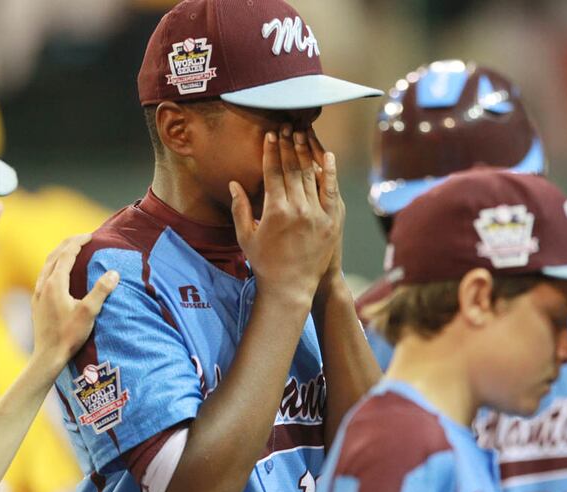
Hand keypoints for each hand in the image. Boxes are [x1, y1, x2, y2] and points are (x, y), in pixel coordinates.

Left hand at [31, 234, 118, 371]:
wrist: (47, 356)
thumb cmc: (69, 335)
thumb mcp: (89, 312)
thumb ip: (101, 290)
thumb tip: (114, 272)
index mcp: (55, 283)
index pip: (66, 254)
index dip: (78, 242)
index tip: (91, 235)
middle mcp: (43, 284)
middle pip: (54, 255)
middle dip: (69, 243)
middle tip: (83, 237)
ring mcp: (38, 293)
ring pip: (47, 264)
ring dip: (60, 253)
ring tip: (72, 250)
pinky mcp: (36, 301)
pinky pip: (44, 275)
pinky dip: (54, 265)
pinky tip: (59, 272)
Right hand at [230, 125, 337, 305]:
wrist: (292, 288)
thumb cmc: (265, 263)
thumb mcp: (246, 237)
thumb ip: (240, 208)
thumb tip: (234, 183)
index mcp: (275, 211)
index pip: (273, 172)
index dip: (271, 151)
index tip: (270, 135)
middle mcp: (298, 209)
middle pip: (293, 169)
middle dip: (288, 146)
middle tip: (286, 128)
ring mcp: (318, 215)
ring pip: (311, 176)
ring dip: (306, 153)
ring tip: (301, 136)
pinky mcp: (333, 222)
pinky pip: (332, 191)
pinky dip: (329, 172)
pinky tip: (326, 156)